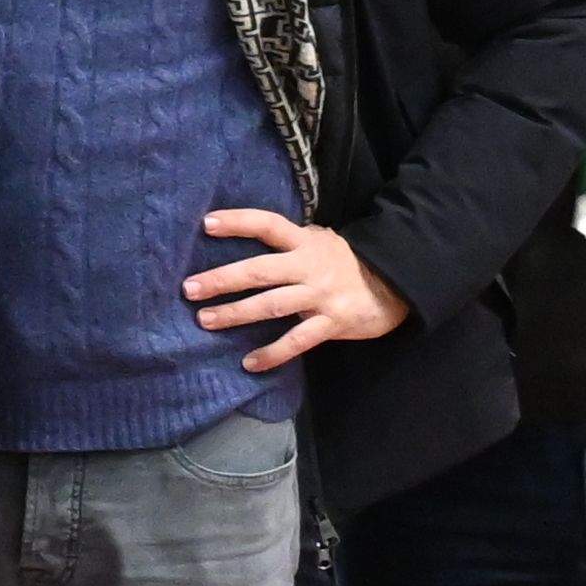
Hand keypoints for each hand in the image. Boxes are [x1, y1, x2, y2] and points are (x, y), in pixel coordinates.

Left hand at [185, 210, 411, 371]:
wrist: (395, 284)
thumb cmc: (346, 263)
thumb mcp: (321, 241)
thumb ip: (290, 241)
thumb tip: (249, 232)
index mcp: (305, 242)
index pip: (269, 225)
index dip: (239, 222)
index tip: (207, 224)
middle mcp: (310, 266)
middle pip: (261, 270)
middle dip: (223, 279)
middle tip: (190, 289)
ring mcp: (320, 295)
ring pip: (272, 305)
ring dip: (236, 314)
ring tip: (206, 320)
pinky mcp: (332, 322)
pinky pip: (297, 341)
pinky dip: (272, 353)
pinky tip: (249, 363)